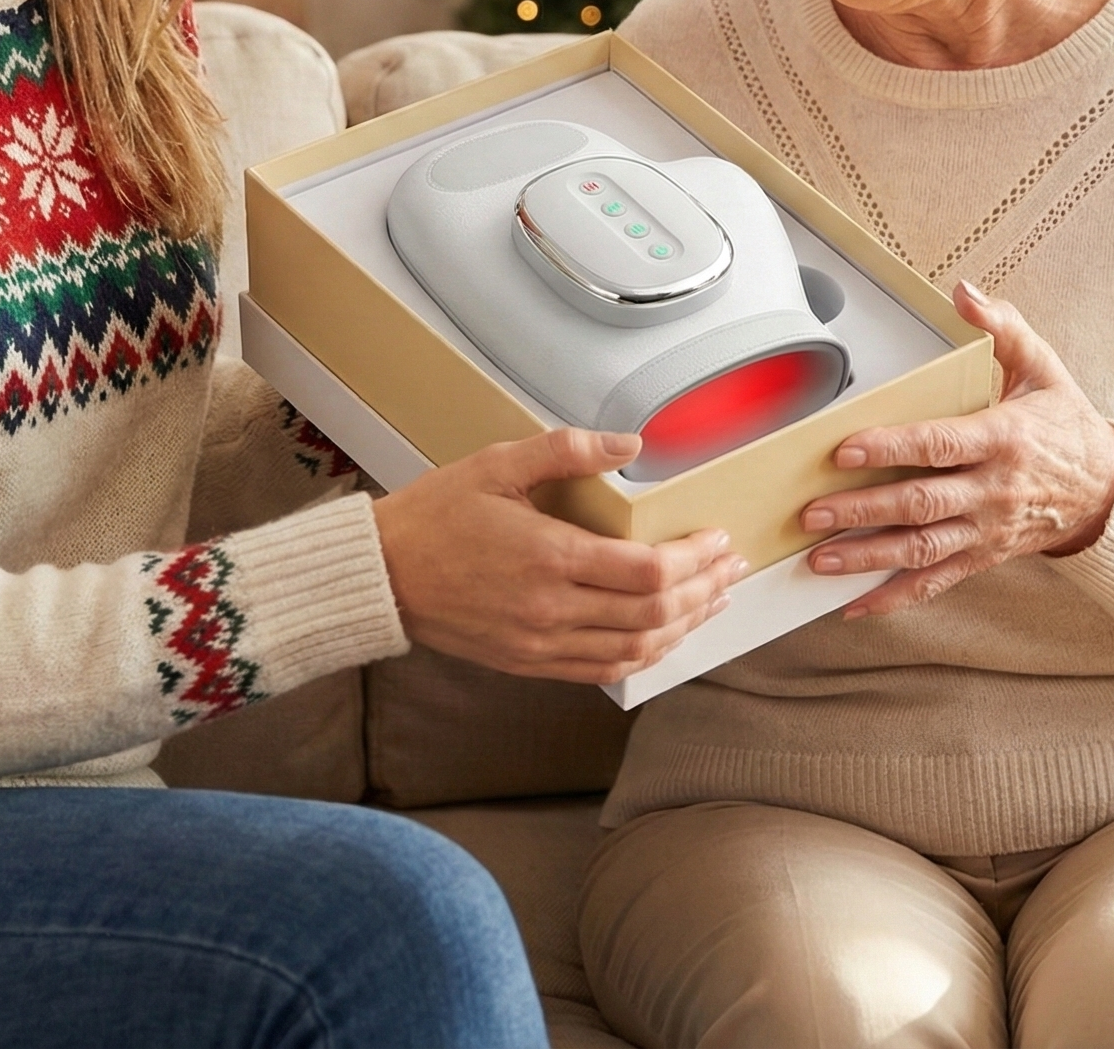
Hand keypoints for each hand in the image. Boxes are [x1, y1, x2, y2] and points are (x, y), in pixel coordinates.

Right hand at [371, 428, 747, 684]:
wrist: (383, 575)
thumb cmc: (436, 516)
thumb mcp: (496, 464)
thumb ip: (565, 450)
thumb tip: (628, 443)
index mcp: (548, 556)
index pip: (646, 570)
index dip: (693, 558)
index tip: (716, 539)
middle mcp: (551, 609)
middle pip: (652, 612)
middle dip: (704, 590)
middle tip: (730, 569)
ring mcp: (541, 642)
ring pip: (635, 647)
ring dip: (684, 627)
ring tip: (712, 603)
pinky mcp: (530, 662)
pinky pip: (603, 670)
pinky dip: (643, 656)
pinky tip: (663, 637)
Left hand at [798, 281, 1113, 618]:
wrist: (1109, 489)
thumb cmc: (1064, 423)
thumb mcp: (1042, 366)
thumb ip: (1002, 328)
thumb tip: (963, 293)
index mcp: (1002, 439)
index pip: (938, 445)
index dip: (890, 448)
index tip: (845, 450)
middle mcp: (992, 491)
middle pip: (920, 504)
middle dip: (862, 510)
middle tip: (813, 513)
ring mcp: (987, 530)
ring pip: (922, 550)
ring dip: (868, 557)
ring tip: (819, 558)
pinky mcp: (984, 556)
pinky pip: (937, 582)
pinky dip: (895, 597)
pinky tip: (855, 603)